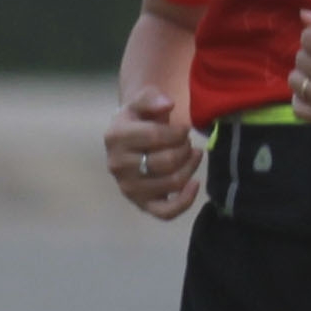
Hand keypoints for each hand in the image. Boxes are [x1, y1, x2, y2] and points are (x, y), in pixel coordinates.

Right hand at [103, 83, 198, 219]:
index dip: (178, 132)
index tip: (184, 128)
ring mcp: (129, 188)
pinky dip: (186, 200)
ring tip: (192, 154)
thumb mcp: (142, 102)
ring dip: (190, 167)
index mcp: (115, 137)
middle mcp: (118, 165)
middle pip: (167, 161)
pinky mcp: (142, 204)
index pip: (155, 136)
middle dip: (185, 148)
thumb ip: (152, 98)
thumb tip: (167, 105)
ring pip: (173, 182)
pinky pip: (167, 212)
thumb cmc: (140, 119)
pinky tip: (194, 183)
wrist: (131, 141)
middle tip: (187, 142)